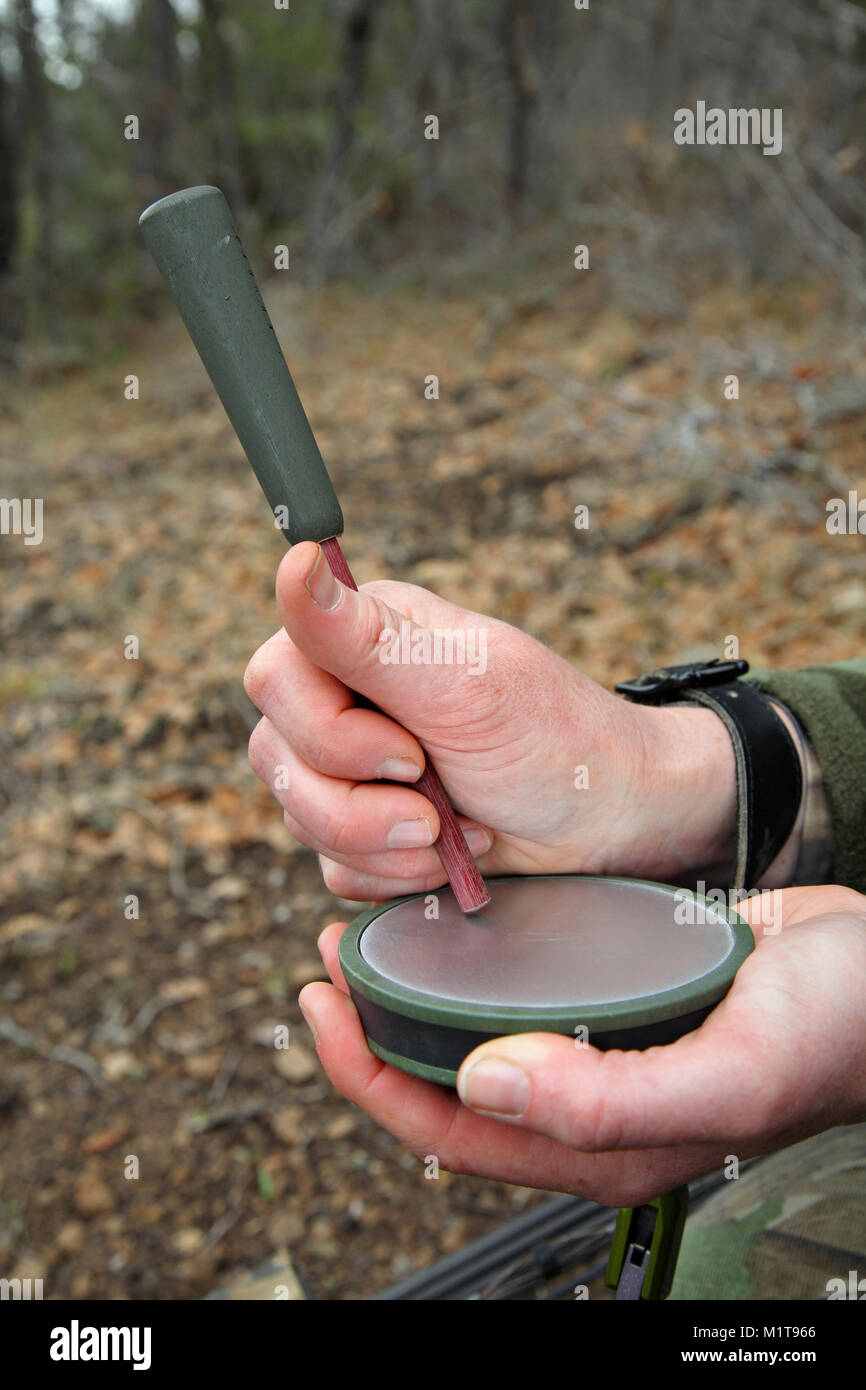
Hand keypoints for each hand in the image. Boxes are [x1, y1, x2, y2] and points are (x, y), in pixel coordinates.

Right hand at [244, 541, 737, 900]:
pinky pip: (333, 867)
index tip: (413, 753)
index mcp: (361, 636)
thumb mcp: (464, 685)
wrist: (608, 826)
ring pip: (299, 820)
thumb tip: (292, 560)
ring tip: (455, 833)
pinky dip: (394, 875)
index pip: (273, 678)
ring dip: (385, 845)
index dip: (330, 734)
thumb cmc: (554, 740)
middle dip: (361, 806)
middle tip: (437, 805)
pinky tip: (449, 856)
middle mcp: (344, 694)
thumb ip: (366, 636)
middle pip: (276, 758)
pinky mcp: (364, 828)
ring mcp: (350, 766)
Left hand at [298, 885, 865, 1204]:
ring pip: (478, 1036)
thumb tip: (482, 1085)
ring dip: (416, 993)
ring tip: (368, 936)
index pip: (452, 1132)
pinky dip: (471, 965)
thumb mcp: (728, 1072)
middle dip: (375, 1031)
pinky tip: (451, 922)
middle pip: (448, 1086)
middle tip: (330, 961)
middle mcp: (590, 1108)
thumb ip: (609, 1100)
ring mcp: (601, 1052)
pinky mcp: (616, 1000)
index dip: (372, 1078)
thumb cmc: (832, 1032)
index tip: (324, 1008)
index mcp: (603, 1148)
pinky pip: (522, 993)